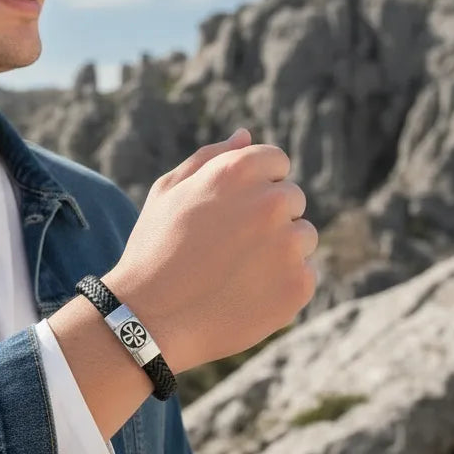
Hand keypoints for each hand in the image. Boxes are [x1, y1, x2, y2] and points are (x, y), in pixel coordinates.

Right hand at [104, 129, 317, 372]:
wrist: (150, 318)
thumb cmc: (154, 250)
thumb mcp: (168, 193)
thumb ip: (210, 158)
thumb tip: (245, 135)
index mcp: (238, 171)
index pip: (277, 162)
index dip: (255, 185)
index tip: (231, 212)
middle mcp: (270, 202)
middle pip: (292, 199)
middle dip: (268, 217)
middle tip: (228, 247)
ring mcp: (288, 245)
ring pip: (302, 238)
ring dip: (278, 251)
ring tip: (234, 273)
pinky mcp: (299, 285)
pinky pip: (304, 276)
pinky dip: (280, 285)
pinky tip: (244, 295)